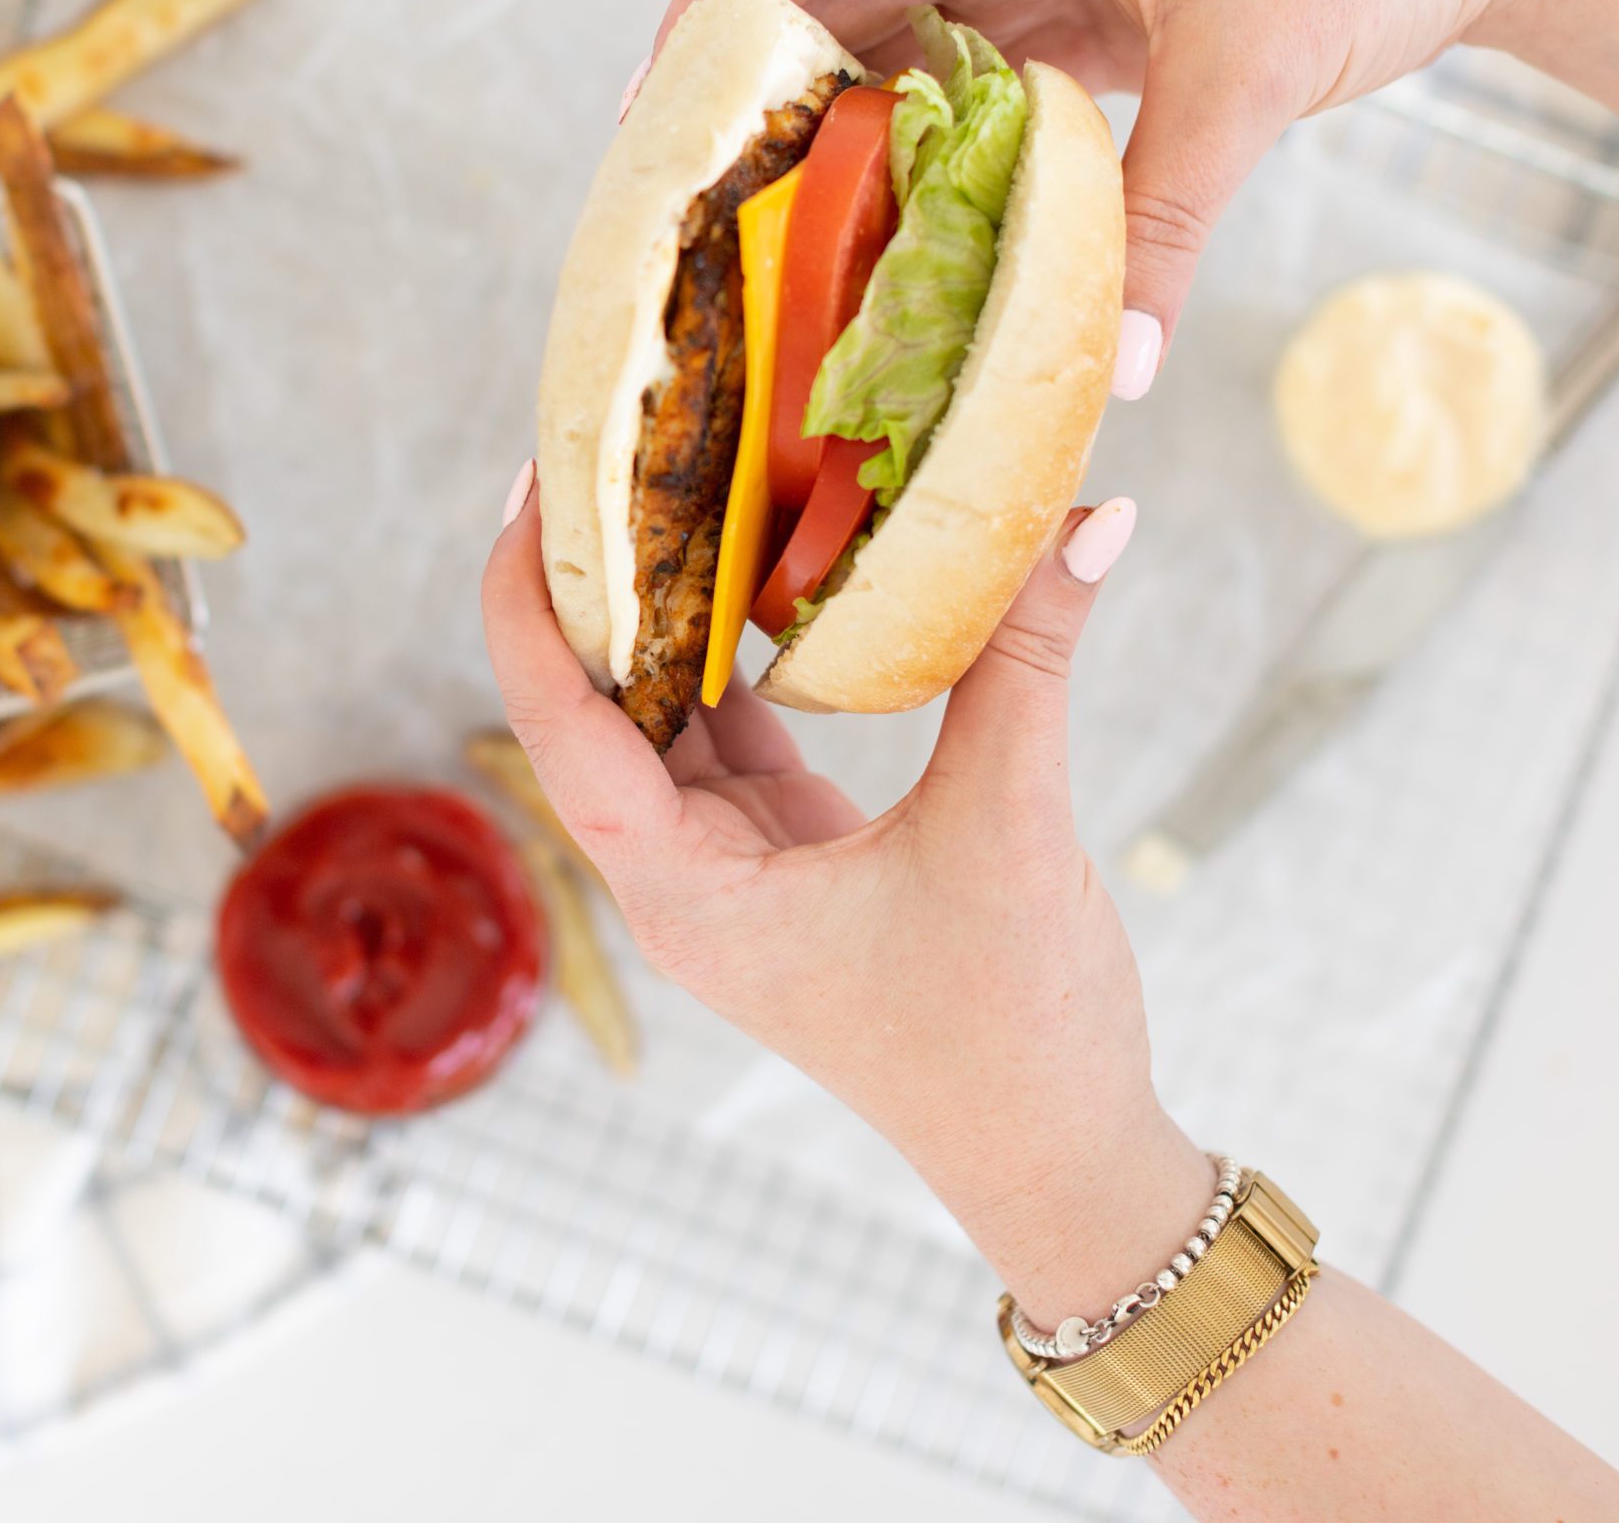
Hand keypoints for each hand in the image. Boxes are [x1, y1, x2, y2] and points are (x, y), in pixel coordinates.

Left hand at [482, 480, 1210, 1316]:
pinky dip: (739, 659)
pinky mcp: (790, 862)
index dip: (530, 606)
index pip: (563, 727)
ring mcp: (732, 872)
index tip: (528, 492)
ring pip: (664, 721)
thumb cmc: (1012, 1033)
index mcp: (686, 893)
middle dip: (590, 588)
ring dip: (664, 618)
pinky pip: (734, 739)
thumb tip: (1091, 517)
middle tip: (600, 456)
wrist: (1058, 1161)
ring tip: (665, 490)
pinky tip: (755, 573)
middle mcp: (683, 881)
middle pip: (594, 711)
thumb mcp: (1011, 828)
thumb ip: (1028, 664)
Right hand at [651, 0, 1551, 390]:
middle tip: (684, 226)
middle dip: (752, 105)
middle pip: (824, 1)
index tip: (644, 128)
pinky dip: (910, 146)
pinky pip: (952, 76)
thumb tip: (1111, 380)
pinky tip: (880, 231)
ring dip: (828, 135)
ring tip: (759, 249)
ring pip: (884, 44)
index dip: (714, 31)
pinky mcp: (1066, 7)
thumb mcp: (1246, 82)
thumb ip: (1163, 225)